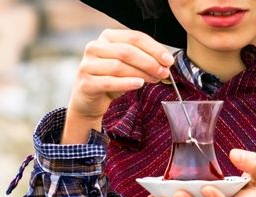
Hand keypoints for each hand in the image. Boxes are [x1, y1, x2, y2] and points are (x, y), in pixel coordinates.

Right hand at [62, 29, 173, 143]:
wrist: (90, 100)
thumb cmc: (112, 79)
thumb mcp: (129, 66)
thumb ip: (144, 60)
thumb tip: (166, 62)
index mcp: (107, 37)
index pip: (135, 38)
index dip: (154, 48)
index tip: (169, 60)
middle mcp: (95, 47)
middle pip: (127, 51)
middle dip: (149, 62)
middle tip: (164, 72)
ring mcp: (88, 65)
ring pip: (119, 66)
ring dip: (141, 73)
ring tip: (155, 80)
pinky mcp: (86, 83)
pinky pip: (110, 82)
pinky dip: (127, 83)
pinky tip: (139, 84)